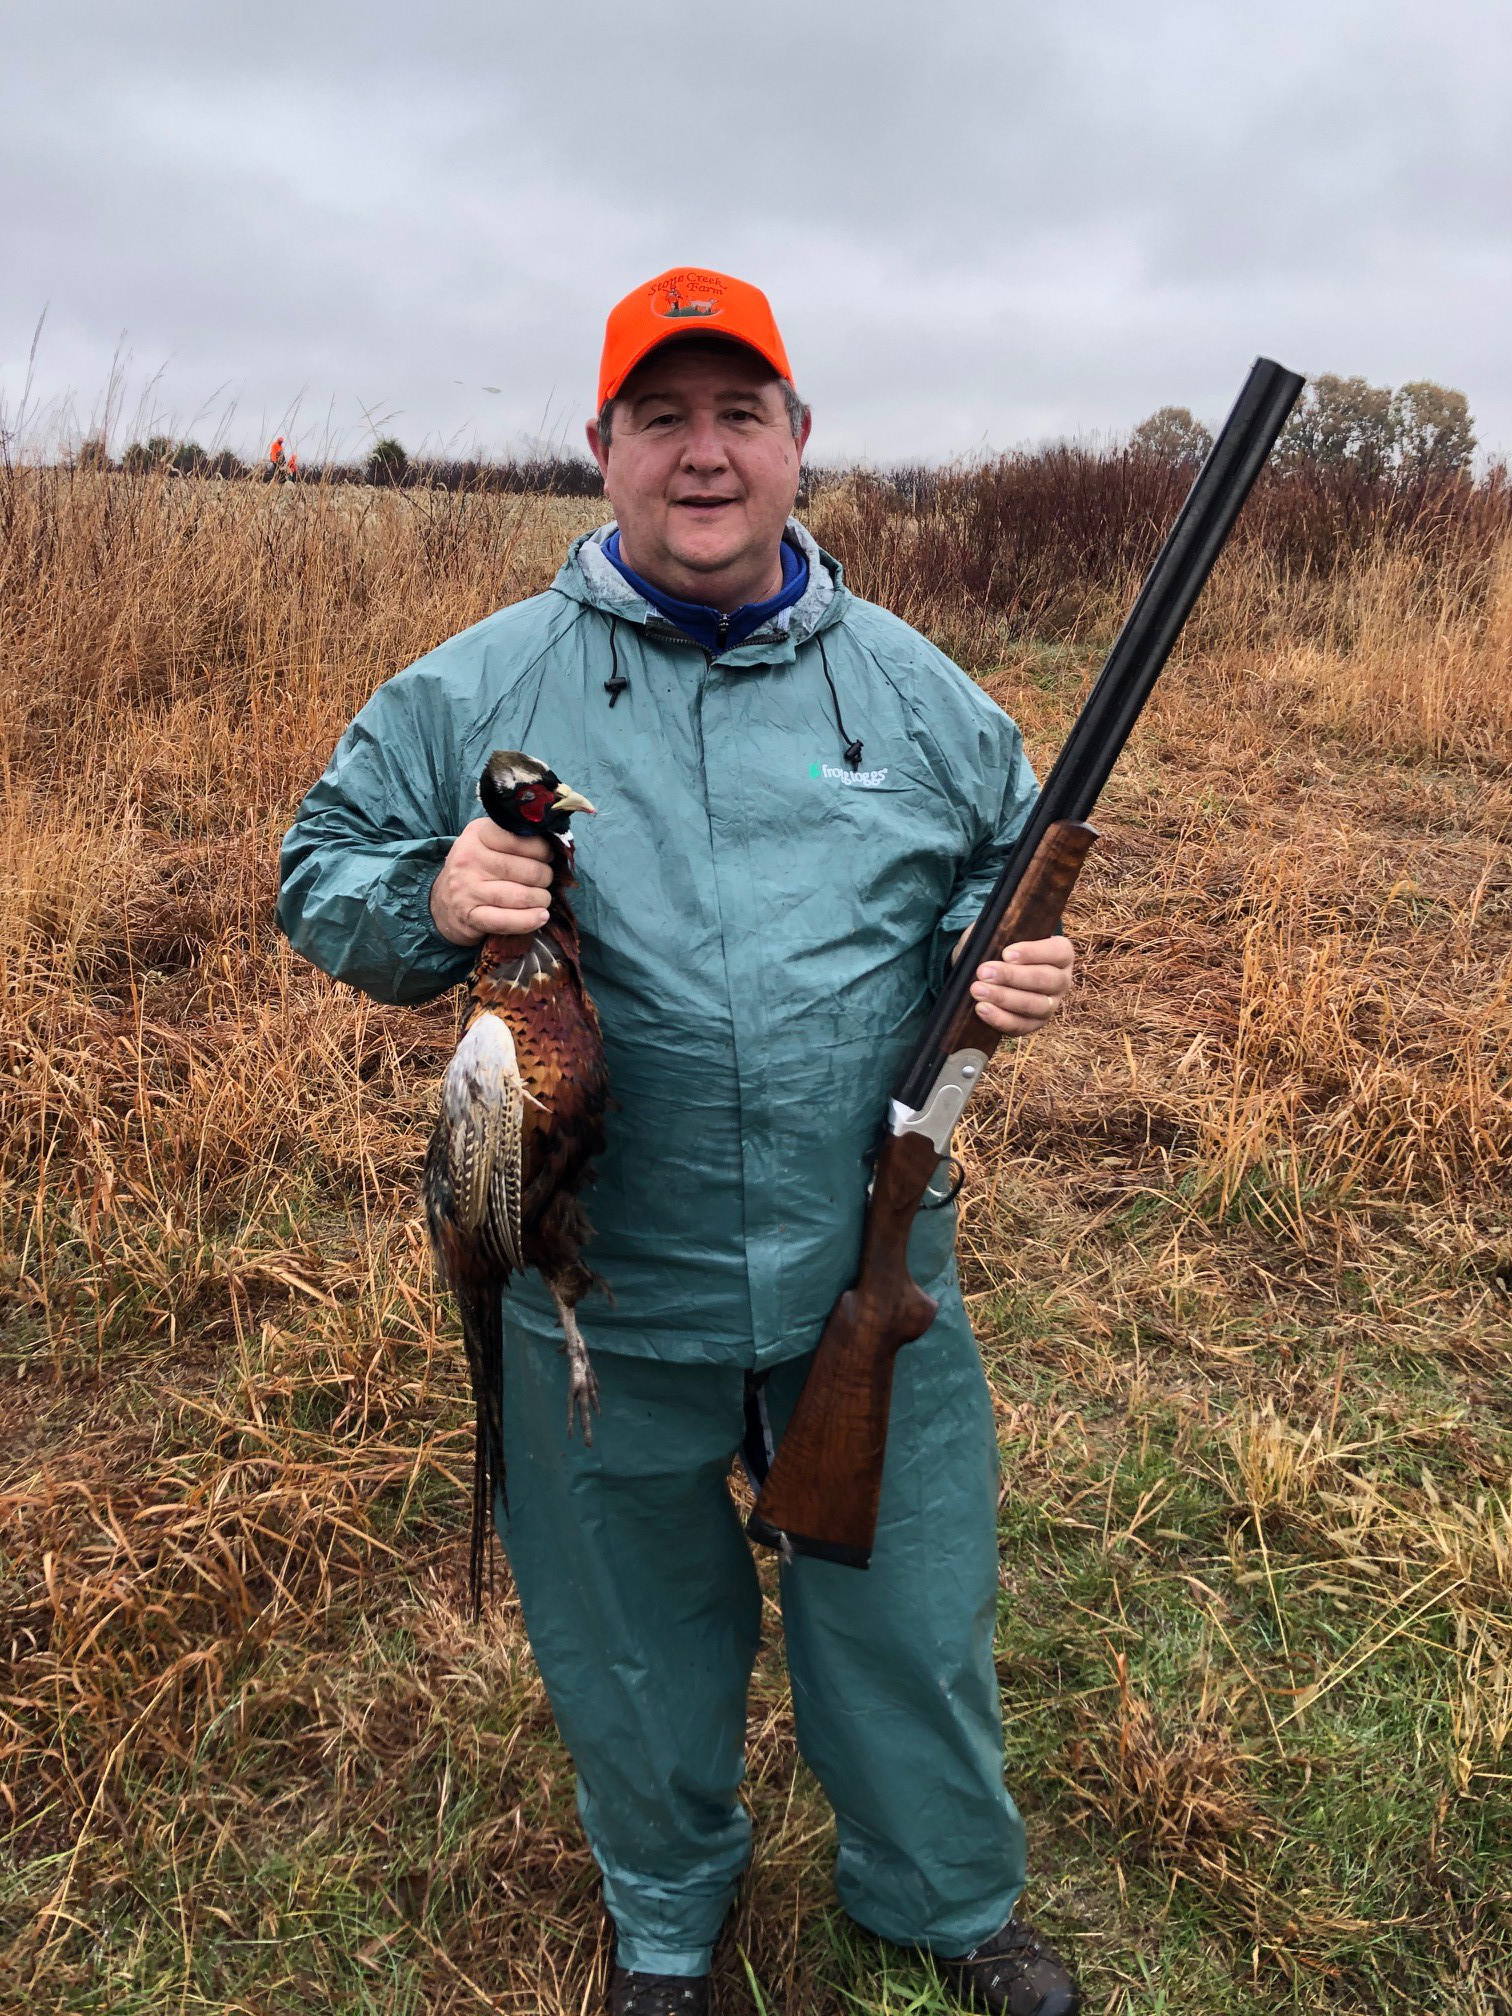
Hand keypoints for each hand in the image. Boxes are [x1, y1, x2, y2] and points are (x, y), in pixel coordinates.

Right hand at [429, 819, 552, 945]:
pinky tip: (541, 917)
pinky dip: (529, 920)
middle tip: (546, 880)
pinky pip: (506, 920)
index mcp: (477, 835)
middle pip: (524, 869)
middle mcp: (469, 859)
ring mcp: (467, 889)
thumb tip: (555, 843)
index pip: (518, 838)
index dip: (541, 849)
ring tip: (544, 899)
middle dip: (544, 876)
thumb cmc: (476, 868)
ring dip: (540, 899)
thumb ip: (515, 838)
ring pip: (519, 896)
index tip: (548, 856)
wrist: (441, 901)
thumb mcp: (487, 842)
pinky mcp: (470, 915)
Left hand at [964, 933, 1075, 1035]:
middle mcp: (1062, 980)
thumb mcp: (1002, 934)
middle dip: (1011, 976)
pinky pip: (1022, 1025)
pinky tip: (982, 1008)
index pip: (1057, 952)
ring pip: (1035, 1005)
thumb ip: (1000, 934)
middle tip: (983, 972)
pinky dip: (1000, 1018)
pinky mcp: (1035, 1023)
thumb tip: (988, 942)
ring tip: (977, 990)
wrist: (994, 973)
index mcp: (1061, 953)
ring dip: (1004, 998)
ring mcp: (1051, 1004)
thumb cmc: (1002, 948)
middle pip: (1045, 980)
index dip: (1033, 953)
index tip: (1006, 953)